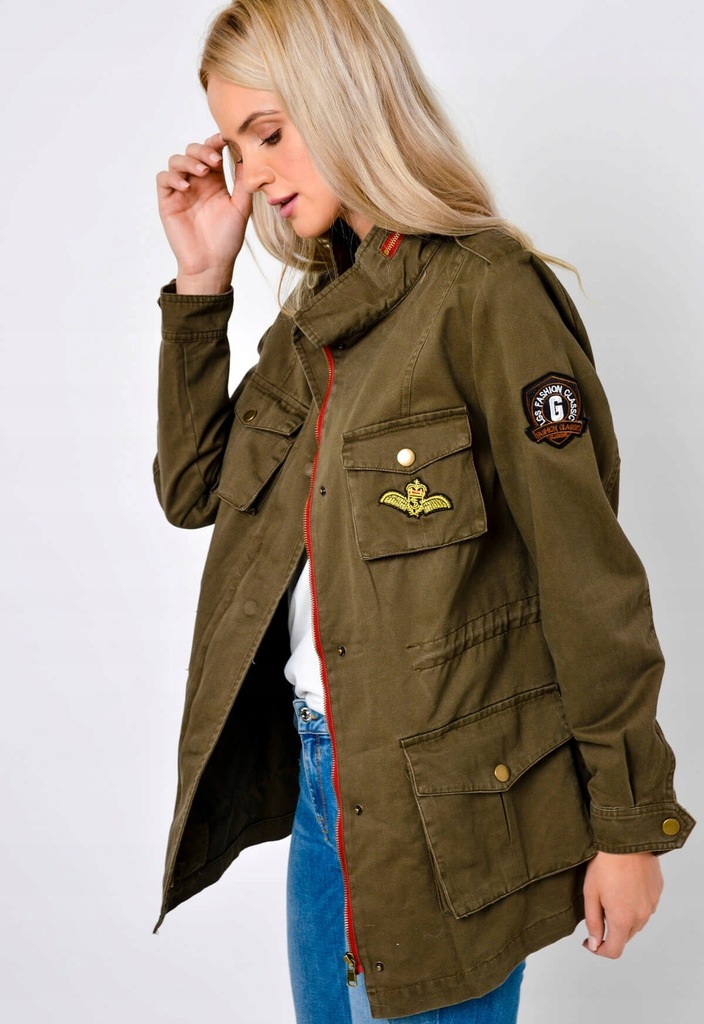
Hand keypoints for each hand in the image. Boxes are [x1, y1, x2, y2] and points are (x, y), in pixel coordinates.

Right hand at [155, 132, 252, 288]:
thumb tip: (249, 156)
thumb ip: (243, 182)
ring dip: (189, 161)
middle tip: (214, 161)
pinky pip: (163, 179)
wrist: (211, 263)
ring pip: (176, 160)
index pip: (212, 153)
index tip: (225, 140)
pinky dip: (173, 177)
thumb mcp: (241, 207)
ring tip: (202, 173)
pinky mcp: (168, 201)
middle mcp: (197, 182)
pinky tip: (187, 187)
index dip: (215, 142)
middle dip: (202, 150)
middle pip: (192, 151)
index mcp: (214, 181)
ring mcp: (181, 190)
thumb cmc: (227, 239)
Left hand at [582, 850, 662, 958]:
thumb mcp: (591, 893)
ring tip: (612, 894)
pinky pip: (645, 907)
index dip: (600, 950)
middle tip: (599, 910)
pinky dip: (634, 904)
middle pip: (625, 937)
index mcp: (622, 919)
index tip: (590, 942)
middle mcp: (641, 916)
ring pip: (636, 922)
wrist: (627, 839)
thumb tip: (595, 943)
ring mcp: (651, 905)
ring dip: (624, 917)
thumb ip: (593, 921)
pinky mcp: (657, 893)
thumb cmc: (605, 863)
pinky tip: (625, 887)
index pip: (614, 950)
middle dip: (610, 931)